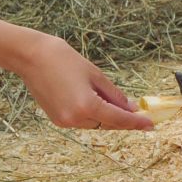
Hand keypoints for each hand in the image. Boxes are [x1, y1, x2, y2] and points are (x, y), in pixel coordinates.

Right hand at [11, 33, 152, 130]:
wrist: (30, 56)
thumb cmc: (63, 59)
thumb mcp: (94, 74)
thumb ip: (114, 94)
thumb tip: (130, 108)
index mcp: (87, 106)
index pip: (119, 119)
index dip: (136, 123)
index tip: (151, 125)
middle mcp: (75, 118)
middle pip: (107, 124)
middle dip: (122, 119)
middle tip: (138, 113)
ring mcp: (64, 121)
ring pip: (94, 124)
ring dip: (107, 116)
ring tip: (114, 102)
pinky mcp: (56, 119)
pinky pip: (81, 121)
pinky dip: (92, 114)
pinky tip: (95, 101)